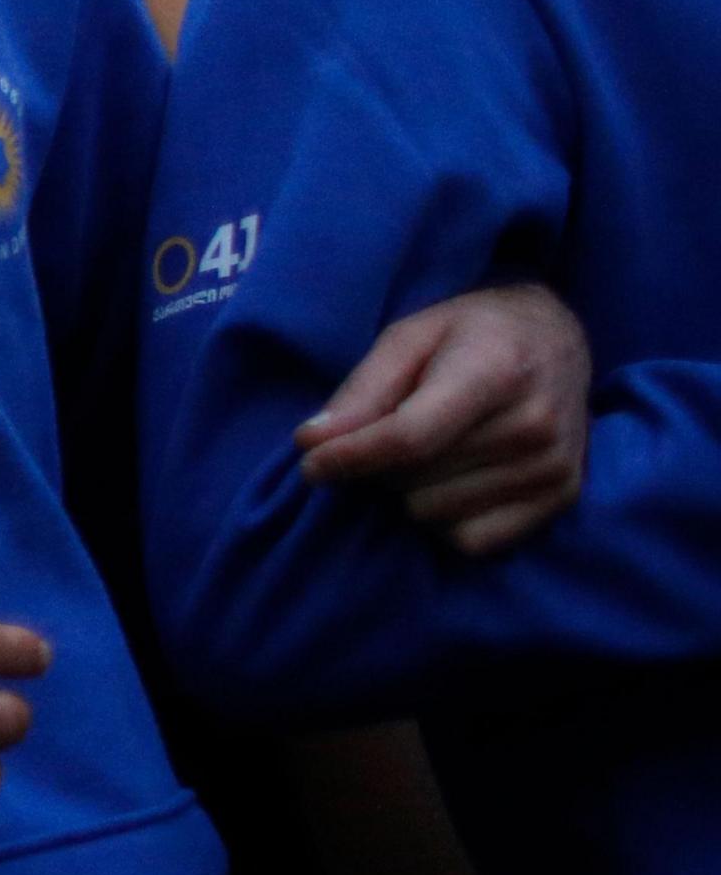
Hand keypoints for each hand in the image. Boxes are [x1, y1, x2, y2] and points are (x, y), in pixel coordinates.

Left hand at [295, 283, 589, 556]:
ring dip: (413, 489)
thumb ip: (362, 390)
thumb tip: (311, 441)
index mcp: (494, 371)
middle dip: (382, 463)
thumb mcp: (408, 338)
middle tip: (400, 428)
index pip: (410, 437)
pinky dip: (447, 518)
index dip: (351, 456)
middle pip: (413, 478)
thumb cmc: (471, 333)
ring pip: (433, 513)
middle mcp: (534, 424)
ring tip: (436, 447)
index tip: (311, 464)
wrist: (559, 339)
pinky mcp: (563, 497)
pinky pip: (470, 540)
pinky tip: (457, 478)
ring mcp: (553, 466)